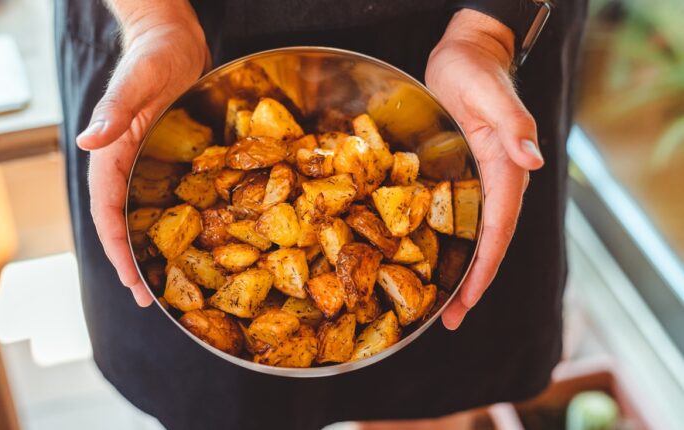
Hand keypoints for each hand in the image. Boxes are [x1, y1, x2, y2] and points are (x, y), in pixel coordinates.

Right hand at [76, 3, 208, 306]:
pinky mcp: (165, 159)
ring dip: (149, 249)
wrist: (174, 38)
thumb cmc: (155, 53)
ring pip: (141, 215)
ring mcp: (144, 163)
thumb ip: (115, 109)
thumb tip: (88, 141)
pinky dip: (170, 224)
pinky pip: (163, 198)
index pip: (107, 212)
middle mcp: (124, 164)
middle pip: (121, 223)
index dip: (116, 249)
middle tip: (148, 300)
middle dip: (132, 262)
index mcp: (111, 153)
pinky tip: (189, 242)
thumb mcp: (139, 79)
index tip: (132, 281)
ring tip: (164, 284)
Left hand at [425, 10, 543, 329]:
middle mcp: (496, 181)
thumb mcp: (492, 93)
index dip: (485, 267)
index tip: (469, 298)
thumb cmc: (476, 69)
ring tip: (441, 308)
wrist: (466, 53)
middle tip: (449, 321)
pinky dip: (447, 243)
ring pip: (474, 236)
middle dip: (472, 284)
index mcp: (506, 169)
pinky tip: (430, 261)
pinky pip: (456, 216)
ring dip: (460, 272)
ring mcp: (477, 180)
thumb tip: (533, 162)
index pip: (499, 229)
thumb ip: (513, 124)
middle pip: (488, 243)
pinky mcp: (459, 174)